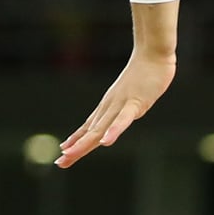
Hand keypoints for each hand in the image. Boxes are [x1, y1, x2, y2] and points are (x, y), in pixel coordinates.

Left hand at [56, 44, 175, 167]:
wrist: (153, 52)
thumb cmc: (144, 73)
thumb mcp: (129, 94)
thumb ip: (123, 107)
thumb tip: (119, 114)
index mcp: (109, 106)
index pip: (89, 127)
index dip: (76, 140)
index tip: (63, 153)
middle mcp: (110, 107)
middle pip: (90, 131)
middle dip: (75, 148)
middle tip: (60, 162)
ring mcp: (121, 105)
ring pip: (101, 128)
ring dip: (85, 142)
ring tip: (70, 154)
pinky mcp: (135, 102)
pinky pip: (123, 119)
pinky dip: (113, 131)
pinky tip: (105, 142)